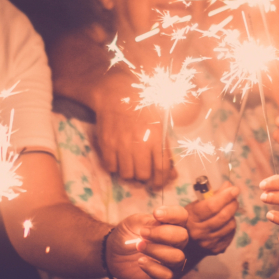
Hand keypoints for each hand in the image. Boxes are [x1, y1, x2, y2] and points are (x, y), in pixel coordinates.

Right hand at [93, 70, 175, 190]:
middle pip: (143, 174)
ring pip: (126, 174)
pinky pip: (111, 167)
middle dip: (144, 177)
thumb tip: (172, 174)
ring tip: (130, 165)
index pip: (162, 168)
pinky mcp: (107, 144)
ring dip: (129, 173)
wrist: (117, 94)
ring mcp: (122, 144)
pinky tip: (117, 159)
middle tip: (142, 171)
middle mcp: (140, 143)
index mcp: (157, 137)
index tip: (158, 184)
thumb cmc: (143, 108)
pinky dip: (114, 167)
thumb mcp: (160, 125)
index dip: (161, 181)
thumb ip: (165, 150)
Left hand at [108, 207, 189, 278]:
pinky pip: (167, 275)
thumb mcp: (133, 222)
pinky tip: (140, 262)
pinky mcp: (163, 276)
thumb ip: (147, 221)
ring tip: (139, 246)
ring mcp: (171, 261)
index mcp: (171, 225)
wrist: (113, 253)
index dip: (172, 214)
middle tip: (142, 233)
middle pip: (183, 237)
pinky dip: (153, 268)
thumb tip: (159, 222)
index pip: (182, 216)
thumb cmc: (127, 235)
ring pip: (177, 257)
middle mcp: (175, 243)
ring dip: (157, 251)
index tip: (156, 214)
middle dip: (162, 234)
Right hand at [186, 182, 238, 256]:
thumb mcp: (196, 205)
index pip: (211, 207)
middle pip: (223, 216)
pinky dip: (230, 226)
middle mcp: (199, 232)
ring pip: (230, 225)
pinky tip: (225, 223)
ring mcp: (208, 243)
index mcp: (191, 218)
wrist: (186, 243)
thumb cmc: (192, 219)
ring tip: (227, 211)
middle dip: (232, 204)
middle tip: (234, 197)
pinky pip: (231, 234)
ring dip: (232, 215)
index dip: (225, 197)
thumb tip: (229, 185)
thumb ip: (212, 195)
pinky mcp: (216, 249)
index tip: (235, 189)